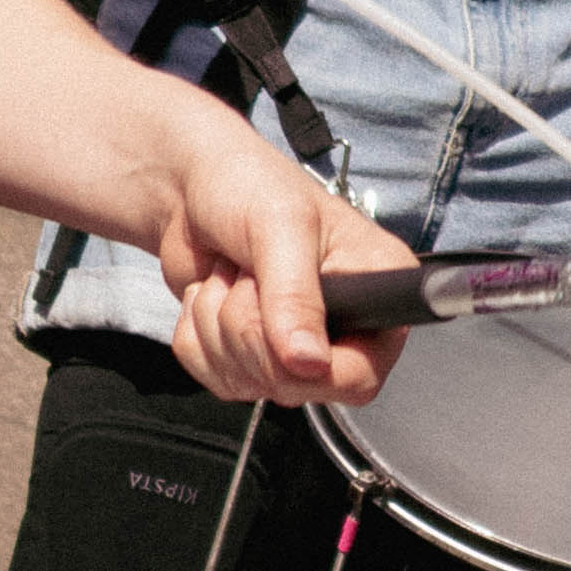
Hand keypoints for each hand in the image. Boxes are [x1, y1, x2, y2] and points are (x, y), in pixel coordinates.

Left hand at [159, 153, 415, 405]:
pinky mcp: (250, 356)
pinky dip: (197, 335)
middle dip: (250, 330)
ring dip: (218, 327)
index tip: (281, 328)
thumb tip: (308, 362)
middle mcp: (346, 326)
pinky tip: (214, 293)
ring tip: (233, 275)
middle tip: (249, 276)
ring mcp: (294, 347)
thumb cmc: (250, 184)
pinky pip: (216, 380)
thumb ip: (295, 295)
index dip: (313, 366)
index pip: (362, 373)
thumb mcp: (280, 226)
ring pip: (249, 384)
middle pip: (296, 386)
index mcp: (378, 287)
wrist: (192, 188)